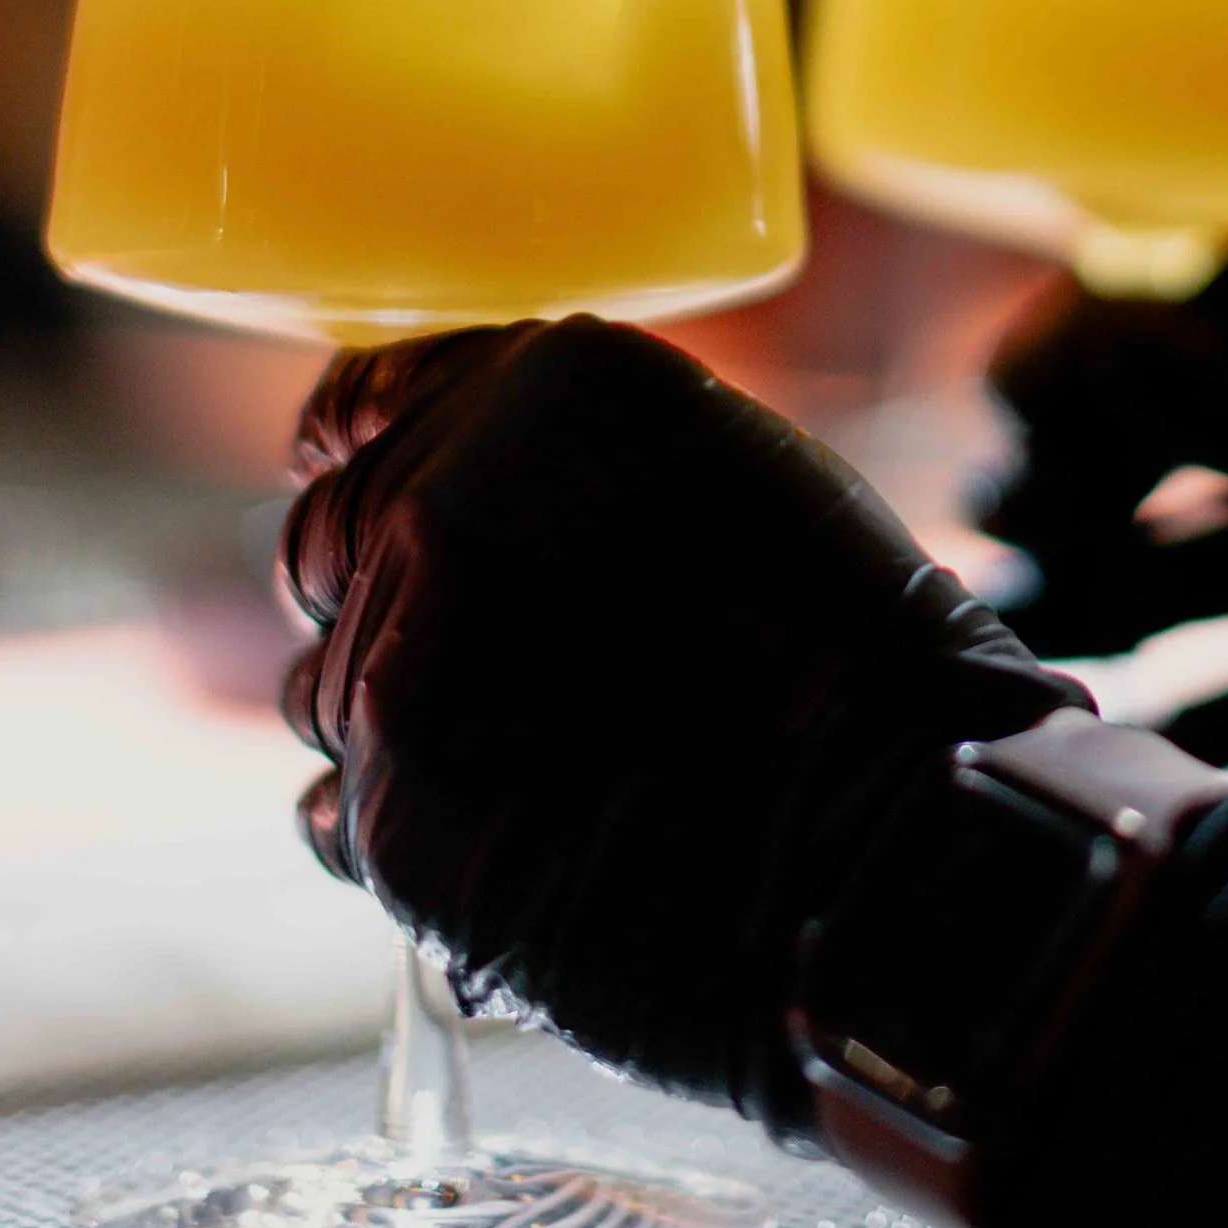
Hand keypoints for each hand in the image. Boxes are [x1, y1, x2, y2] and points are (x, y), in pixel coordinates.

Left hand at [281, 317, 1078, 1131]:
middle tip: (486, 647)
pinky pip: (330, 811)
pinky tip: (499, 827)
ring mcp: (403, 671)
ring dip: (394, 712)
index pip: (360, 405)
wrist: (906, 839)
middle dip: (379, 589)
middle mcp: (444, 506)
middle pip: (321, 543)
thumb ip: (574, 449)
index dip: (364, 450)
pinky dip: (399, 820)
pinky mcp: (393, 825)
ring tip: (527, 752)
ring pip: (322, 682)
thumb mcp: (730, 467)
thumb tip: (462, 475)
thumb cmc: (855, 653)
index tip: (358, 475)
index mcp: (543, 388)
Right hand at [984, 169, 1227, 772]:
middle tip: (1003, 530)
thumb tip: (1072, 341)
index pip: (1213, 283)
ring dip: (1121, 589)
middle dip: (1089, 471)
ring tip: (1018, 632)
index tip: (1009, 401)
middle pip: (1194, 421)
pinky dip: (1213, 697)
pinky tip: (1126, 732)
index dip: (1101, 341)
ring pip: (1221, 550)